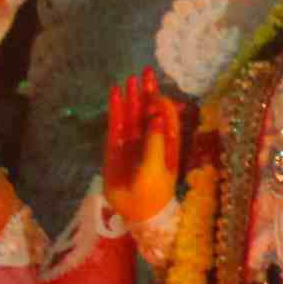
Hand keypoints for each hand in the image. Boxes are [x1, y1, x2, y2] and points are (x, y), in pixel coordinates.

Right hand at [95, 76, 184, 234]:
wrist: (136, 212)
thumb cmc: (153, 192)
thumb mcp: (157, 168)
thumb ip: (156, 142)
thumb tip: (158, 116)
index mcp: (168, 144)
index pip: (167, 118)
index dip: (162, 104)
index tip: (157, 94)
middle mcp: (151, 140)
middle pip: (149, 111)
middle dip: (148, 92)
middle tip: (146, 71)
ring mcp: (133, 142)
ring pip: (132, 115)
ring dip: (131, 97)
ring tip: (129, 78)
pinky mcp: (116, 146)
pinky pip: (116, 124)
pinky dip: (115, 109)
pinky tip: (114, 94)